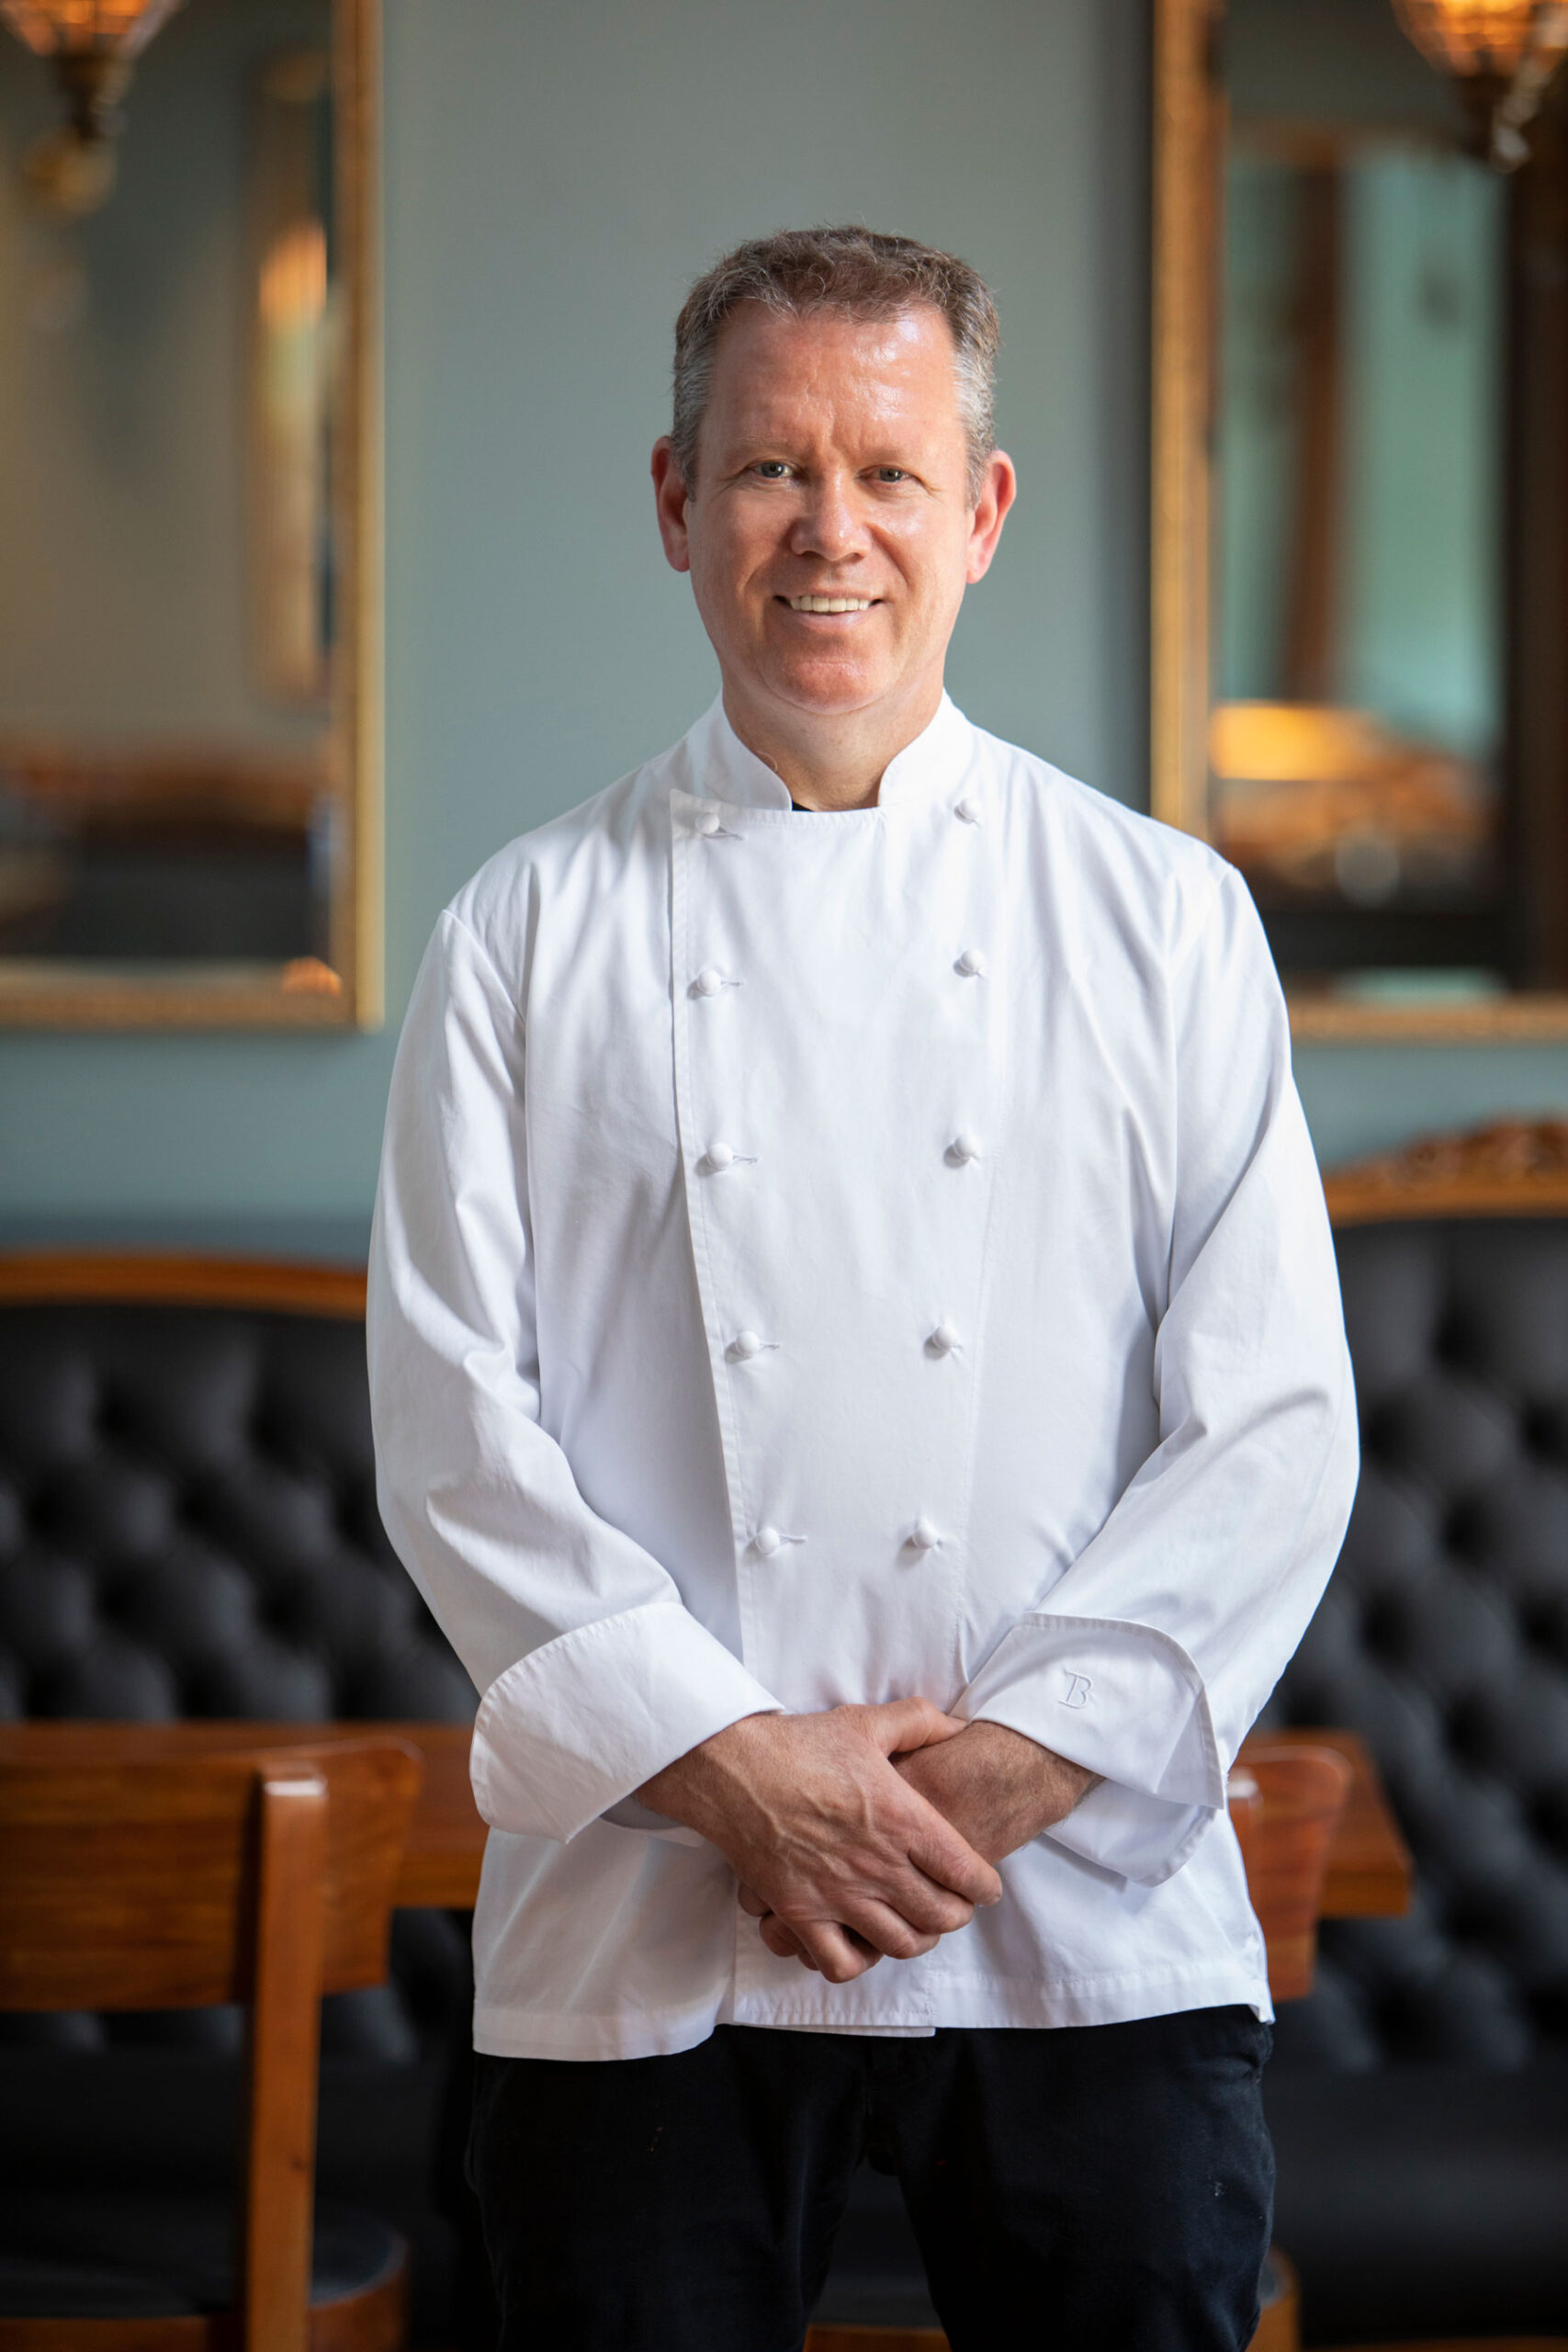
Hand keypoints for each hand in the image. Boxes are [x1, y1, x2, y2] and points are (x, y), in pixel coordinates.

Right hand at [740, 1721, 1100, 1967]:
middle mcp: (878, 1864)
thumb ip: (919, 1721)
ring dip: (917, 1940)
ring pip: (900, 1944)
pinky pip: (840, 1963)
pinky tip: (859, 1940)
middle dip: (957, 1915)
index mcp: (902, 1820)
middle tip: (953, 1905)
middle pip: (942, 1916)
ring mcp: (839, 1894)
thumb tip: (958, 1726)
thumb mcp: (868, 1722)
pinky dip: (857, 1961)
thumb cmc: (801, 1745)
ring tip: (914, 1926)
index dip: (985, 1887)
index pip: (967, 1873)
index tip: (984, 1886)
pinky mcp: (801, 1913)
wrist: (735, 1769)